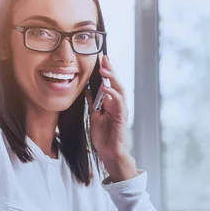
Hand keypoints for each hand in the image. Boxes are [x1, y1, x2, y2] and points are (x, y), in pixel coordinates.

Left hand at [85, 56, 135, 179]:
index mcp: (111, 103)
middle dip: (110, 70)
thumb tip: (87, 90)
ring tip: (104, 70)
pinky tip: (106, 88)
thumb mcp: (93, 116)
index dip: (106, 72)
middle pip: (116, 83)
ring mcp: (121, 110)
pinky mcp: (122, 116)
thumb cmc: (104, 137)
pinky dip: (112, 94)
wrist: (109, 152)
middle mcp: (118, 104)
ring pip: (119, 89)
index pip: (110, 83)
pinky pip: (119, 102)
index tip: (101, 60)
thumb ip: (92, 103)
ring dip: (112, 79)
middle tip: (104, 58)